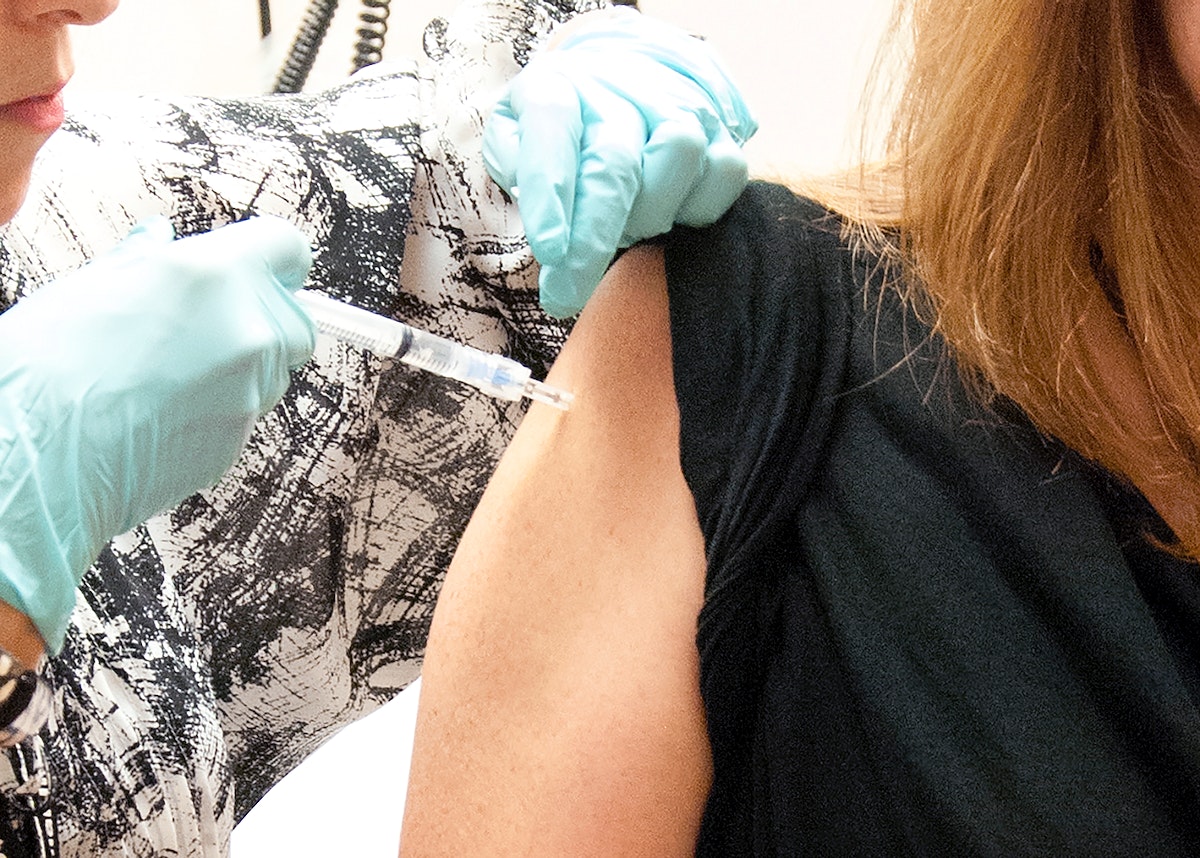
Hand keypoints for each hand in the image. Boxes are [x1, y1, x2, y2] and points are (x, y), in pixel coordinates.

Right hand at [0, 216, 315, 652]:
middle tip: (200, 331)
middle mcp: (248, 328)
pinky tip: (161, 412)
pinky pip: (245, 414)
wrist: (35, 452)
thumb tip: (160, 237)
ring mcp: (251, 389)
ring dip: (239, 369)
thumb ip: (148, 260)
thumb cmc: (48, 364)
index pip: (288, 248)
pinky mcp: (240, 439)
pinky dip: (218, 410)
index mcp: (215, 274)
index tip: (262, 271)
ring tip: (163, 376)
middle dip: (261, 322)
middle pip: (294, 319)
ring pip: (273, 371)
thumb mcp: (92, 284)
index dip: (275, 261)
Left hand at [483, 7, 757, 317]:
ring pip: (680, 154)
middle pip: (615, 163)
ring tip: (628, 233)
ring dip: (652, 214)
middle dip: (593, 240)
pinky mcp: (722, 123)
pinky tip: (671, 217)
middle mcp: (619, 89)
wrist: (630, 70)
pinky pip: (726, 171)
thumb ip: (516, 164)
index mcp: (558, 88)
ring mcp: (676, 102)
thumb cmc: (568, 124)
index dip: (550, 192)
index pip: (553, 128)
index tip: (550, 251)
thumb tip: (539, 209)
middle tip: (567, 296)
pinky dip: (699, 208)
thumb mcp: (518, 131)